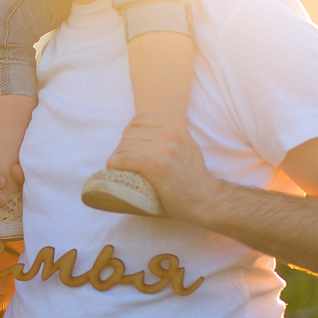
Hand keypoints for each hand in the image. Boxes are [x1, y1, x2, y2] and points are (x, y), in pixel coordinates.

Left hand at [106, 118, 225, 223]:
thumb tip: (142, 130)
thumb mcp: (186, 144)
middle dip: (122, 147)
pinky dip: (114, 164)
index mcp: (175, 126)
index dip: (129, 132)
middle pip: (129, 134)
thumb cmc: (192, 174)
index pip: (138, 120)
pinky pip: (123, 159)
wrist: (203, 198)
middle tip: (124, 160)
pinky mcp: (155, 167)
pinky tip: (114, 168)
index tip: (129, 146)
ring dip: (117, 157)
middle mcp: (169, 135)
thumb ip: (169, 133)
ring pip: (124, 147)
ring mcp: (162, 150)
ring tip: (119, 166)